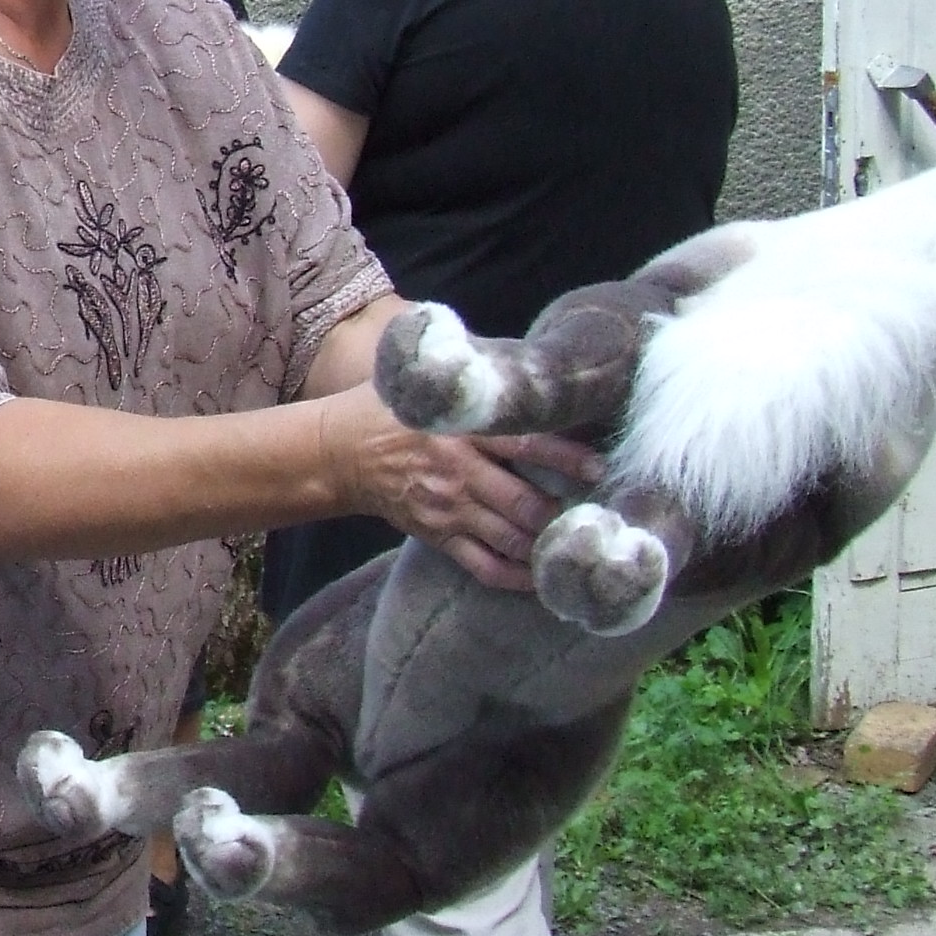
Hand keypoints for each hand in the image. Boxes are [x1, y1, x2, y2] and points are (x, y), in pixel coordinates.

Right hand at [323, 388, 601, 589]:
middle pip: (524, 503)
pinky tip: (543, 576)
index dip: (565, 457)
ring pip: (510, 539)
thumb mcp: (422, 382)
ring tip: (578, 543)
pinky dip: (516, 577)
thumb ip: (469, 373)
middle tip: (598, 514)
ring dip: (547, 545)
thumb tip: (520, 358)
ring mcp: (446, 509)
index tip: (600, 467)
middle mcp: (457, 472)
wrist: (336, 454)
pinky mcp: (436, 536)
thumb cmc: (385, 410)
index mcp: (459, 430)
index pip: (523, 443)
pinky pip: (483, 565)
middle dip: (564, 513)